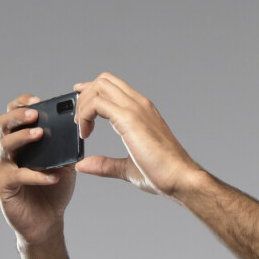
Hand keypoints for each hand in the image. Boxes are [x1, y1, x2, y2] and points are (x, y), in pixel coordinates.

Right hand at [0, 94, 75, 245]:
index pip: (15, 114)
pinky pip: (18, 175)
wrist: (47, 221)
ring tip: (40, 134)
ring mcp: (3, 167)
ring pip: (6, 145)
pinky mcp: (3, 185)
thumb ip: (68, 149)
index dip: (23, 104)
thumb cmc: (54, 190)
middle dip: (19, 115)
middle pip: (4, 124)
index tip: (39, 100)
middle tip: (35, 113)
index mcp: (21, 140)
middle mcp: (8, 150)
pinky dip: (36, 174)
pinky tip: (52, 175)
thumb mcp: (66, 165)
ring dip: (24, 137)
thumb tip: (78, 131)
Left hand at [72, 73, 198, 196]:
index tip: (80, 100)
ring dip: (84, 103)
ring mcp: (136, 108)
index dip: (92, 90)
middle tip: (78, 119)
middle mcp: (140, 104)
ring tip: (81, 127)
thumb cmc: (163, 174)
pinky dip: (85, 114)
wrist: (180, 178)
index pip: (113, 86)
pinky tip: (85, 132)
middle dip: (85, 95)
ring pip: (100, 85)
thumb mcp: (127, 168)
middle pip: (104, 80)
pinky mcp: (129, 118)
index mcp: (142, 111)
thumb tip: (84, 165)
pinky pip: (97, 103)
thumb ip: (105, 164)